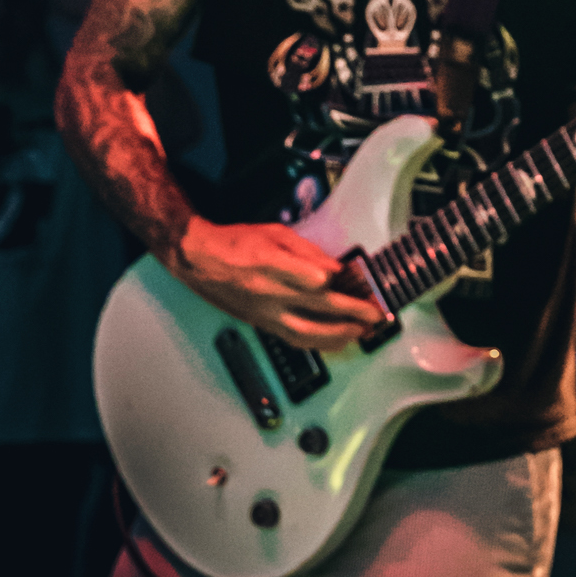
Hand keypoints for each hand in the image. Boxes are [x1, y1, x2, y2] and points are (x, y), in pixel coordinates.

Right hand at [169, 217, 380, 351]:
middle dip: (352, 314)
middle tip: (376, 314)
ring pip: (306, 333)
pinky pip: (293, 339)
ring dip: (339, 335)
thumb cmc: (236, 243)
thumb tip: (334, 270)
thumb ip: (307, 252)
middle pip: (317, 308)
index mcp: (271, 264)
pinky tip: (336, 341)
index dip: (336, 279)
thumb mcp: (275, 234)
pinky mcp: (261, 323)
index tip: (353, 275)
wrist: (199, 260)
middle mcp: (268, 292)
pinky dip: (319, 342)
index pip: (311, 278)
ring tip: (362, 332)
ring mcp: (264, 312)